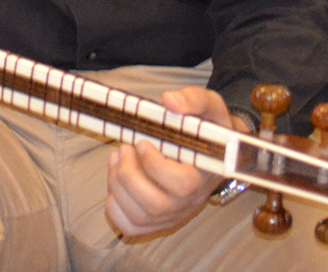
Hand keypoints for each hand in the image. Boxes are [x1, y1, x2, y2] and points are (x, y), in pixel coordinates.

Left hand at [105, 86, 249, 238]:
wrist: (213, 153)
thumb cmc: (207, 129)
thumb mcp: (210, 106)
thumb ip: (194, 99)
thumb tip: (169, 101)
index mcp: (205, 176)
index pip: (180, 184)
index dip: (154, 164)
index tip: (141, 142)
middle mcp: (190, 202)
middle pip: (155, 205)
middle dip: (128, 175)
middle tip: (124, 149)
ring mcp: (173, 215)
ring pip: (138, 216)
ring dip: (117, 185)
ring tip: (117, 158)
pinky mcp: (157, 222)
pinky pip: (130, 227)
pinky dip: (114, 208)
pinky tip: (116, 182)